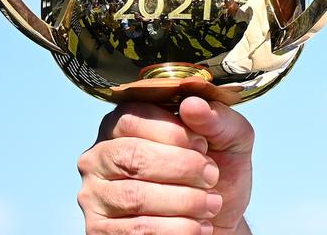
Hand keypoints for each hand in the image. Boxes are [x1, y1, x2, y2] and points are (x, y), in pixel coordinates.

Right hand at [78, 97, 253, 234]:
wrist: (218, 219)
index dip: (174, 133)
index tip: (204, 146)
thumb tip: (193, 104)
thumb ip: (217, 118)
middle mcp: (100, 156)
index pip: (134, 117)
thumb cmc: (219, 172)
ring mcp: (95, 195)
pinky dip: (175, 229)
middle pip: (133, 156)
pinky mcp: (99, 230)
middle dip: (182, 168)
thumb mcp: (230, 139)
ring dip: (184, 202)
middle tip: (211, 177)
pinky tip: (198, 227)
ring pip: (135, 196)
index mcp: (125, 123)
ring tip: (211, 205)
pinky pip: (136, 230)